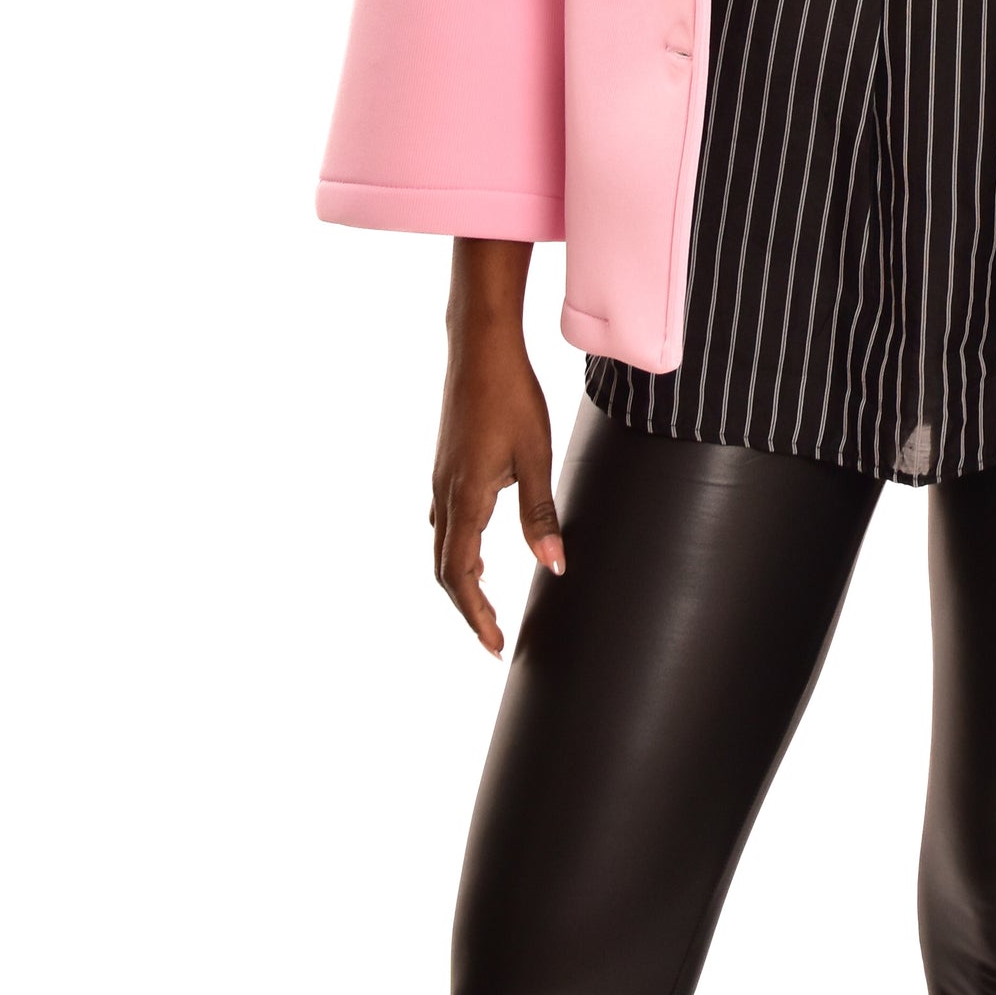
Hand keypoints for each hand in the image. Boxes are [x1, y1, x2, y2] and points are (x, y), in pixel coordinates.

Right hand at [430, 240, 564, 656]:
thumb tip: (553, 565)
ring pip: (442, 546)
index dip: (475, 615)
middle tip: (492, 636)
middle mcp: (446, 495)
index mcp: (466, 499)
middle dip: (467, 607)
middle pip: (445, 569)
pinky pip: (444, 522)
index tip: (494, 645)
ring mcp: (441, 480)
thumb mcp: (535, 456)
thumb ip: (540, 513)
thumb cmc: (511, 397)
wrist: (480, 349)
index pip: (461, 575)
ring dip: (461, 579)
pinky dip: (457, 549)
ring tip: (487, 601)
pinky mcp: (445, 466)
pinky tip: (480, 547)